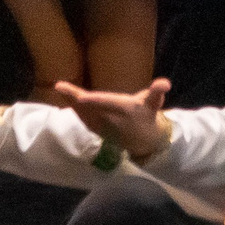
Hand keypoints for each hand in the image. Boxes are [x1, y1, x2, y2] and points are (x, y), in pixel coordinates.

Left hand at [53, 78, 172, 161]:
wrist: (146, 141)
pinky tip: (68, 102)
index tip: (79, 95)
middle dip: (74, 98)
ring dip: (71, 103)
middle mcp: (111, 119)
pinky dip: (76, 111)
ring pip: (84, 114)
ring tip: (61, 90)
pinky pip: (84, 120)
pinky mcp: (99, 131)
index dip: (90, 99)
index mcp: (123, 109)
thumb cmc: (148, 114)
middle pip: (89, 108)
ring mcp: (103, 127)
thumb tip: (165, 83)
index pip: (104, 102)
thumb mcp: (154, 102)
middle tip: (59, 87)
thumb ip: (157, 91)